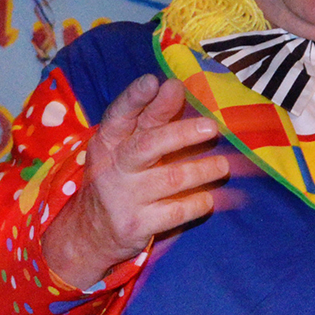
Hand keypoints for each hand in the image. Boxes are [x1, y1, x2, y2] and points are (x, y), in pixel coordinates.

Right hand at [42, 73, 243, 290]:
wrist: (91, 233)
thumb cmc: (119, 180)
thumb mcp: (123, 149)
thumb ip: (148, 121)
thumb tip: (175, 87)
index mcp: (107, 143)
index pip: (120, 115)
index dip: (136, 97)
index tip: (156, 81)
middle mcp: (113, 168)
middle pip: (149, 145)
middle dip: (182, 133)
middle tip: (211, 127)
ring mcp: (124, 198)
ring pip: (171, 178)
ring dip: (202, 170)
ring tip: (222, 166)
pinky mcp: (137, 225)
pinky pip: (177, 211)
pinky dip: (198, 203)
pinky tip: (209, 198)